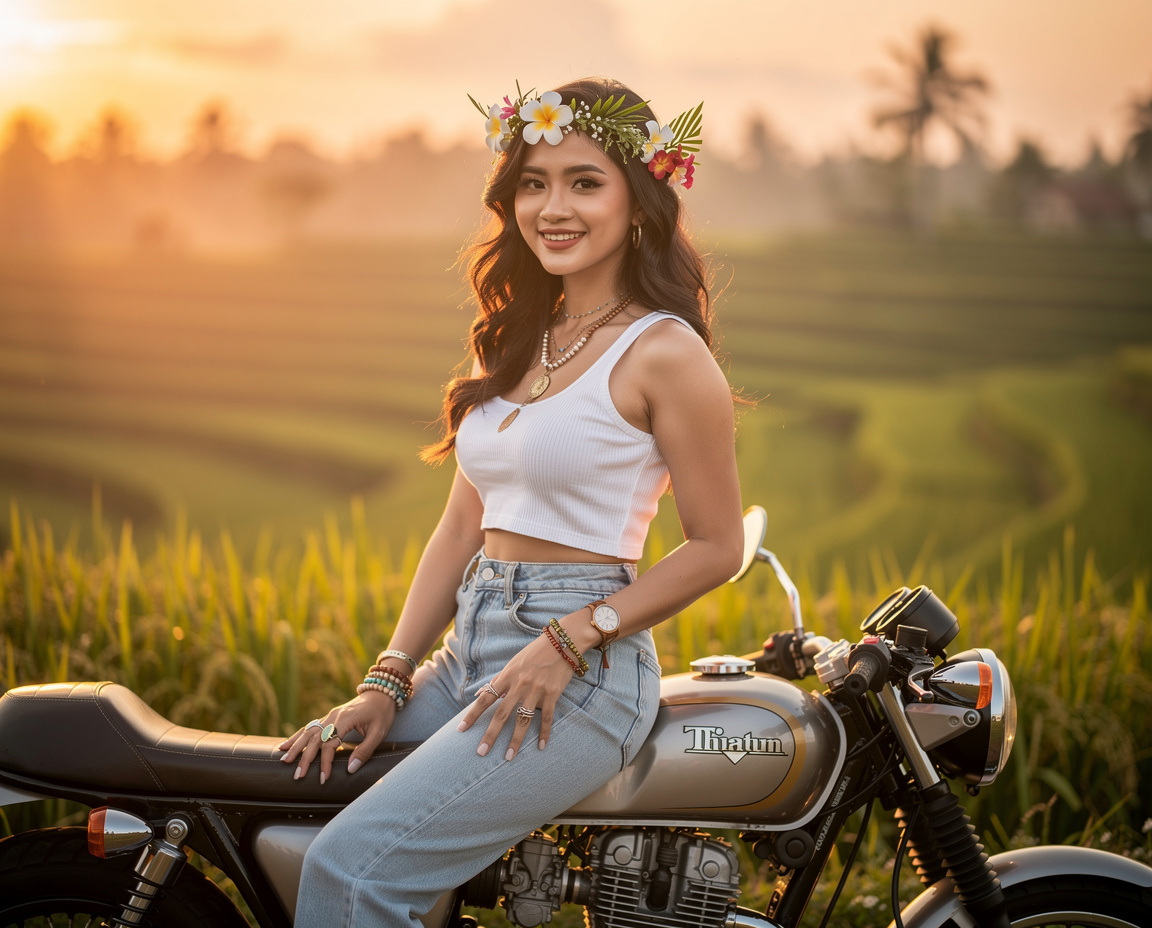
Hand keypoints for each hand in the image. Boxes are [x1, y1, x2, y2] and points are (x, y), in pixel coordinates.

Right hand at [279, 690, 396, 783]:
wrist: (381, 692)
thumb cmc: (382, 713)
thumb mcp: (379, 732)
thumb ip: (365, 751)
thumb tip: (350, 769)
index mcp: (345, 720)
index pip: (330, 744)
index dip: (326, 762)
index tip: (323, 778)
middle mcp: (333, 716)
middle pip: (314, 739)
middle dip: (305, 758)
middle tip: (297, 776)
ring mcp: (329, 715)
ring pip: (308, 732)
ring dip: (295, 747)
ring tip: (284, 760)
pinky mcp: (328, 717)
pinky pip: (310, 727)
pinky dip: (297, 736)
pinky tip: (285, 744)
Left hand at [457, 626, 574, 760]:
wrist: (562, 642)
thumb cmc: (535, 652)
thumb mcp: (513, 663)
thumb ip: (497, 680)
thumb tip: (479, 694)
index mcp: (508, 676)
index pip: (486, 698)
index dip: (472, 714)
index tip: (461, 729)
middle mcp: (520, 684)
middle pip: (501, 713)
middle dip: (490, 734)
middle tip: (481, 752)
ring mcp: (536, 690)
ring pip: (523, 720)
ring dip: (515, 740)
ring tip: (508, 757)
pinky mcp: (553, 694)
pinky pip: (547, 717)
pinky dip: (544, 733)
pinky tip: (541, 746)